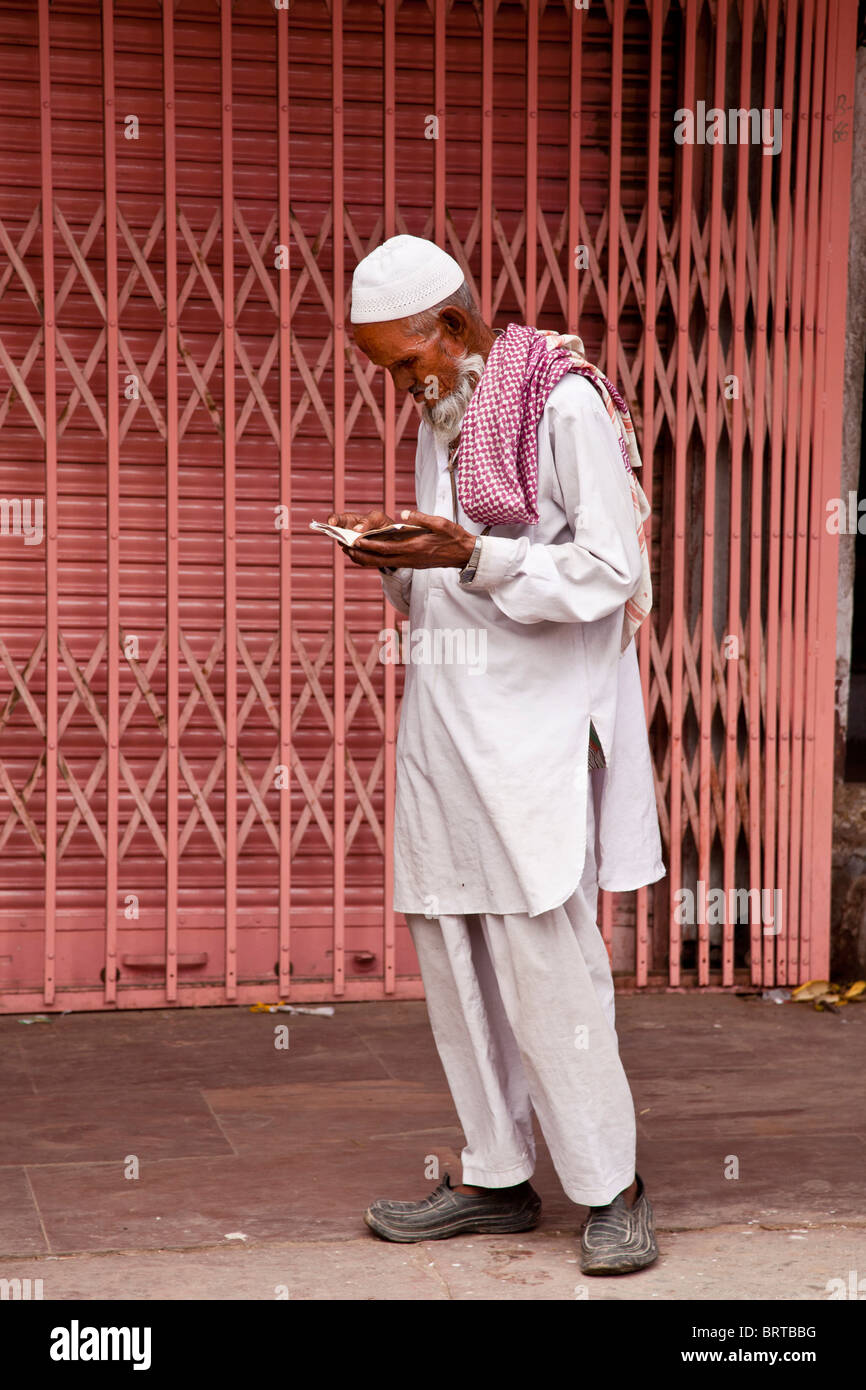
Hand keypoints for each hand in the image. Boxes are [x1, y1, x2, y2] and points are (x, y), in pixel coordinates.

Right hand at [326, 509, 394, 564]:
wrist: (393, 540)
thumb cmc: (382, 524)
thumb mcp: (378, 518)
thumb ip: (367, 521)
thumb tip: (356, 530)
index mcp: (348, 520)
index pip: (335, 519)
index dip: (332, 520)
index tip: (332, 523)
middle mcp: (346, 533)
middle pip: (338, 536)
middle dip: (343, 538)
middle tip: (351, 539)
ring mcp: (350, 546)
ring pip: (347, 549)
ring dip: (354, 548)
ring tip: (366, 545)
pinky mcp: (356, 557)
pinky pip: (356, 558)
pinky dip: (363, 556)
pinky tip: (372, 552)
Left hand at [349, 509, 475, 570]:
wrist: (464, 554)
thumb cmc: (453, 537)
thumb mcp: (440, 523)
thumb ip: (421, 518)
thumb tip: (404, 513)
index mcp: (415, 546)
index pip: (387, 547)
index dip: (371, 545)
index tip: (356, 541)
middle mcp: (410, 557)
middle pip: (380, 559)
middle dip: (361, 554)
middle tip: (344, 548)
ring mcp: (410, 562)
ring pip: (383, 563)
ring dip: (365, 558)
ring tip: (349, 552)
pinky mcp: (412, 563)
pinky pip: (389, 563)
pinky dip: (376, 560)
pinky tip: (367, 554)